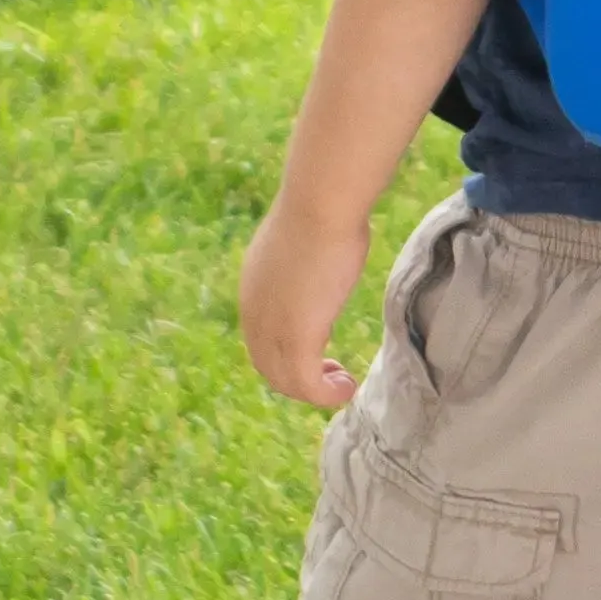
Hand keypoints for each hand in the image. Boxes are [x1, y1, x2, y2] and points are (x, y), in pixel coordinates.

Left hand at [239, 193, 371, 409]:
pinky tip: (347, 388)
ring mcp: (271, 329)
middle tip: (332, 373)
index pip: (261, 336)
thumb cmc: (323, 207)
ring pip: (285, 380)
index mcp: (253, 287)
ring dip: (313, 390)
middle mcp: (254, 312)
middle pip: (267, 364)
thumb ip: (307, 259)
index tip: (318, 349)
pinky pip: (307, 385)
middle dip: (297, 376)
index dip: (285, 351)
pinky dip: (325, 395)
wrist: (320, 204)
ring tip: (342, 385)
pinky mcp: (296, 340)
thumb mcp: (307, 238)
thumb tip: (327, 249)